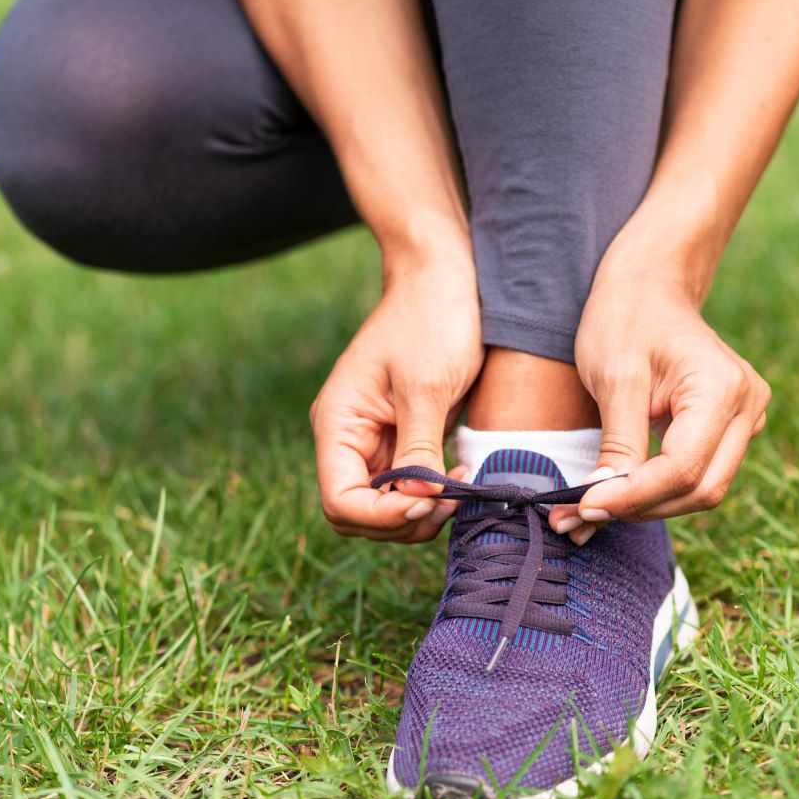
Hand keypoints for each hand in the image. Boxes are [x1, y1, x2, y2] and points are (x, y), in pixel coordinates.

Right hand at [311, 260, 482, 541]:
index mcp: (338, 423)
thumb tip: (417, 499)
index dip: (383, 515)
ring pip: (384, 508)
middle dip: (402, 520)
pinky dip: (431, 496)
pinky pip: (407, 488)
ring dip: (420, 513)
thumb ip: (418, 448)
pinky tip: (461, 479)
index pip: (341, 501)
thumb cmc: (432, 319)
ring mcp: (375, 441)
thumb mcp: (427, 385)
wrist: (444, 278)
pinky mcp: (402, 439)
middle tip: (451, 502)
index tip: (429, 502)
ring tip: (461, 491)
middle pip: (359, 514)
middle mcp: (348, 439)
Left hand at [561, 277, 769, 525]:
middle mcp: (747, 407)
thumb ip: (617, 443)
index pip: (683, 468)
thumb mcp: (614, 377)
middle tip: (577, 516)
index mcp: (723, 387)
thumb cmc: (627, 318)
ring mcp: (744, 420)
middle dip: (639, 508)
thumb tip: (602, 501)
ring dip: (645, 507)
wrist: (649, 287)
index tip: (583, 506)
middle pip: (700, 488)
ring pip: (701, 490)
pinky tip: (613, 493)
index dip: (633, 496)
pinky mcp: (729, 430)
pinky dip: (655, 492)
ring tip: (585, 510)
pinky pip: (697, 475)